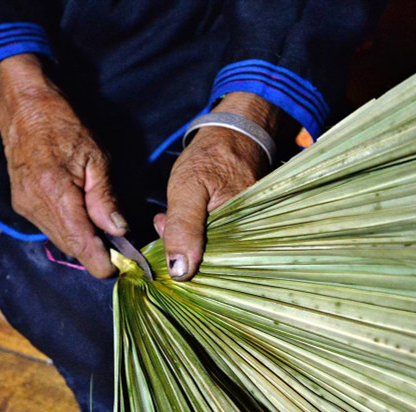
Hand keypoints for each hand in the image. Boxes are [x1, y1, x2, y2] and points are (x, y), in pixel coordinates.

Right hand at [0, 54, 124, 277]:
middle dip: (95, 254)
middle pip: (70, 246)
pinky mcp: (21, 204)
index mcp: (54, 191)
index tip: (117, 268)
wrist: (23, 107)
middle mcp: (34, 204)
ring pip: (59, 239)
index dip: (100, 262)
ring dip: (82, 244)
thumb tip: (118, 230)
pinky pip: (49, 228)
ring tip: (106, 236)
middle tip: (120, 253)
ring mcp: (24, 205)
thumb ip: (105, 197)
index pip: (79, 242)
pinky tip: (85, 222)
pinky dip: (69, 231)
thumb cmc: (63, 125)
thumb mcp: (96, 157)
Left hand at [155, 92, 279, 280]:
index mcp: (244, 234)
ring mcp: (247, 234)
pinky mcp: (240, 229)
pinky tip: (187, 219)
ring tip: (176, 216)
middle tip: (165, 222)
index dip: (183, 259)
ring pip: (210, 253)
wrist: (234, 136)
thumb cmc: (212, 157)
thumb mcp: (188, 188)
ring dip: (186, 240)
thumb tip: (180, 271)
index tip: (164, 237)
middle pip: (211, 263)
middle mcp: (251, 239)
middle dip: (182, 247)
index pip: (212, 269)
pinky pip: (215, 242)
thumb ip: (183, 228)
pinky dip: (195, 234)